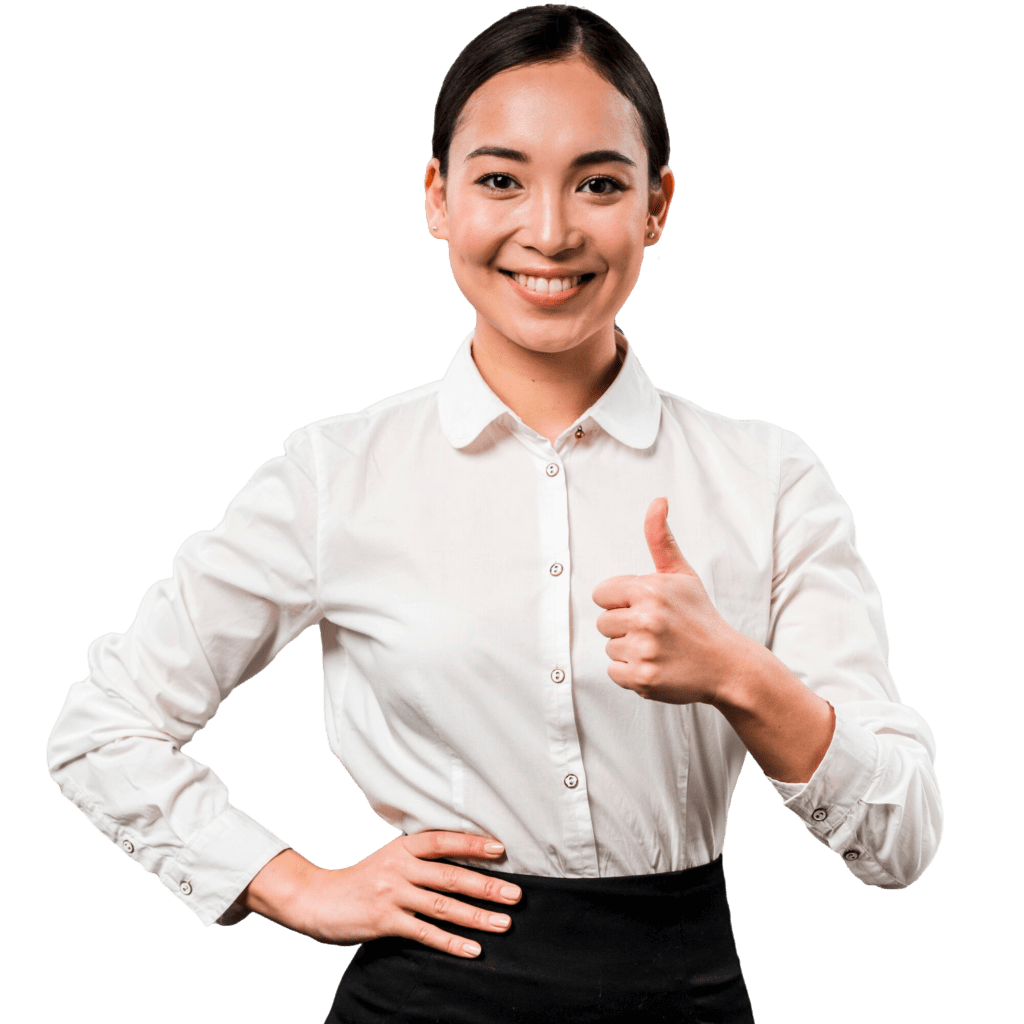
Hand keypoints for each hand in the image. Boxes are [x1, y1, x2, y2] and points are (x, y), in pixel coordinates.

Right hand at [243, 831, 520, 957]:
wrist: (317, 898)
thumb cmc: (362, 879)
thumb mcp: (390, 858)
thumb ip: (420, 859)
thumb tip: (463, 862)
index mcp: (402, 846)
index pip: (444, 841)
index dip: (473, 845)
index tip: (502, 849)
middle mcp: (399, 867)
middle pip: (451, 875)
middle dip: (486, 885)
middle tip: (516, 894)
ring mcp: (392, 894)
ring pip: (443, 906)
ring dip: (477, 916)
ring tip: (504, 923)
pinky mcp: (385, 921)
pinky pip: (425, 933)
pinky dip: (451, 943)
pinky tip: (472, 950)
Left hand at [592, 497, 753, 704]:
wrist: (728, 665)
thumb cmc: (700, 618)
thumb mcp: (682, 575)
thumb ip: (661, 539)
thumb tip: (658, 501)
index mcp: (650, 589)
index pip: (601, 594)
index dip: (621, 601)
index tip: (645, 608)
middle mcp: (645, 618)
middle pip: (603, 622)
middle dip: (625, 626)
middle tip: (656, 631)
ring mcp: (644, 649)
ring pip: (610, 647)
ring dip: (629, 650)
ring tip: (660, 648)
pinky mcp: (642, 678)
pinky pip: (614, 672)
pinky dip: (632, 673)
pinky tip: (657, 666)